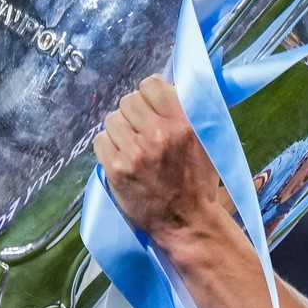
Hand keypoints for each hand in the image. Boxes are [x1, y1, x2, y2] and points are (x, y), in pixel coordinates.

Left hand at [94, 76, 222, 243]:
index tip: (152, 109)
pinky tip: (122, 159)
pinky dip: (109, 148)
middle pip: (128, 101)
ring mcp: (135, 152)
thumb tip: (165, 86)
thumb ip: (187, 112)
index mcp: (183, 122)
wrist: (187, 223)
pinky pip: (100, 141)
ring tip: (133, 148)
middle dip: (134, 115)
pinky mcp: (117, 169)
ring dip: (120, 131)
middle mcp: (158, 134)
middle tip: (142, 132)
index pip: (151, 85)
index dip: (150, 95)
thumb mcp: (206, 141)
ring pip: (112, 120)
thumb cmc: (198, 182)